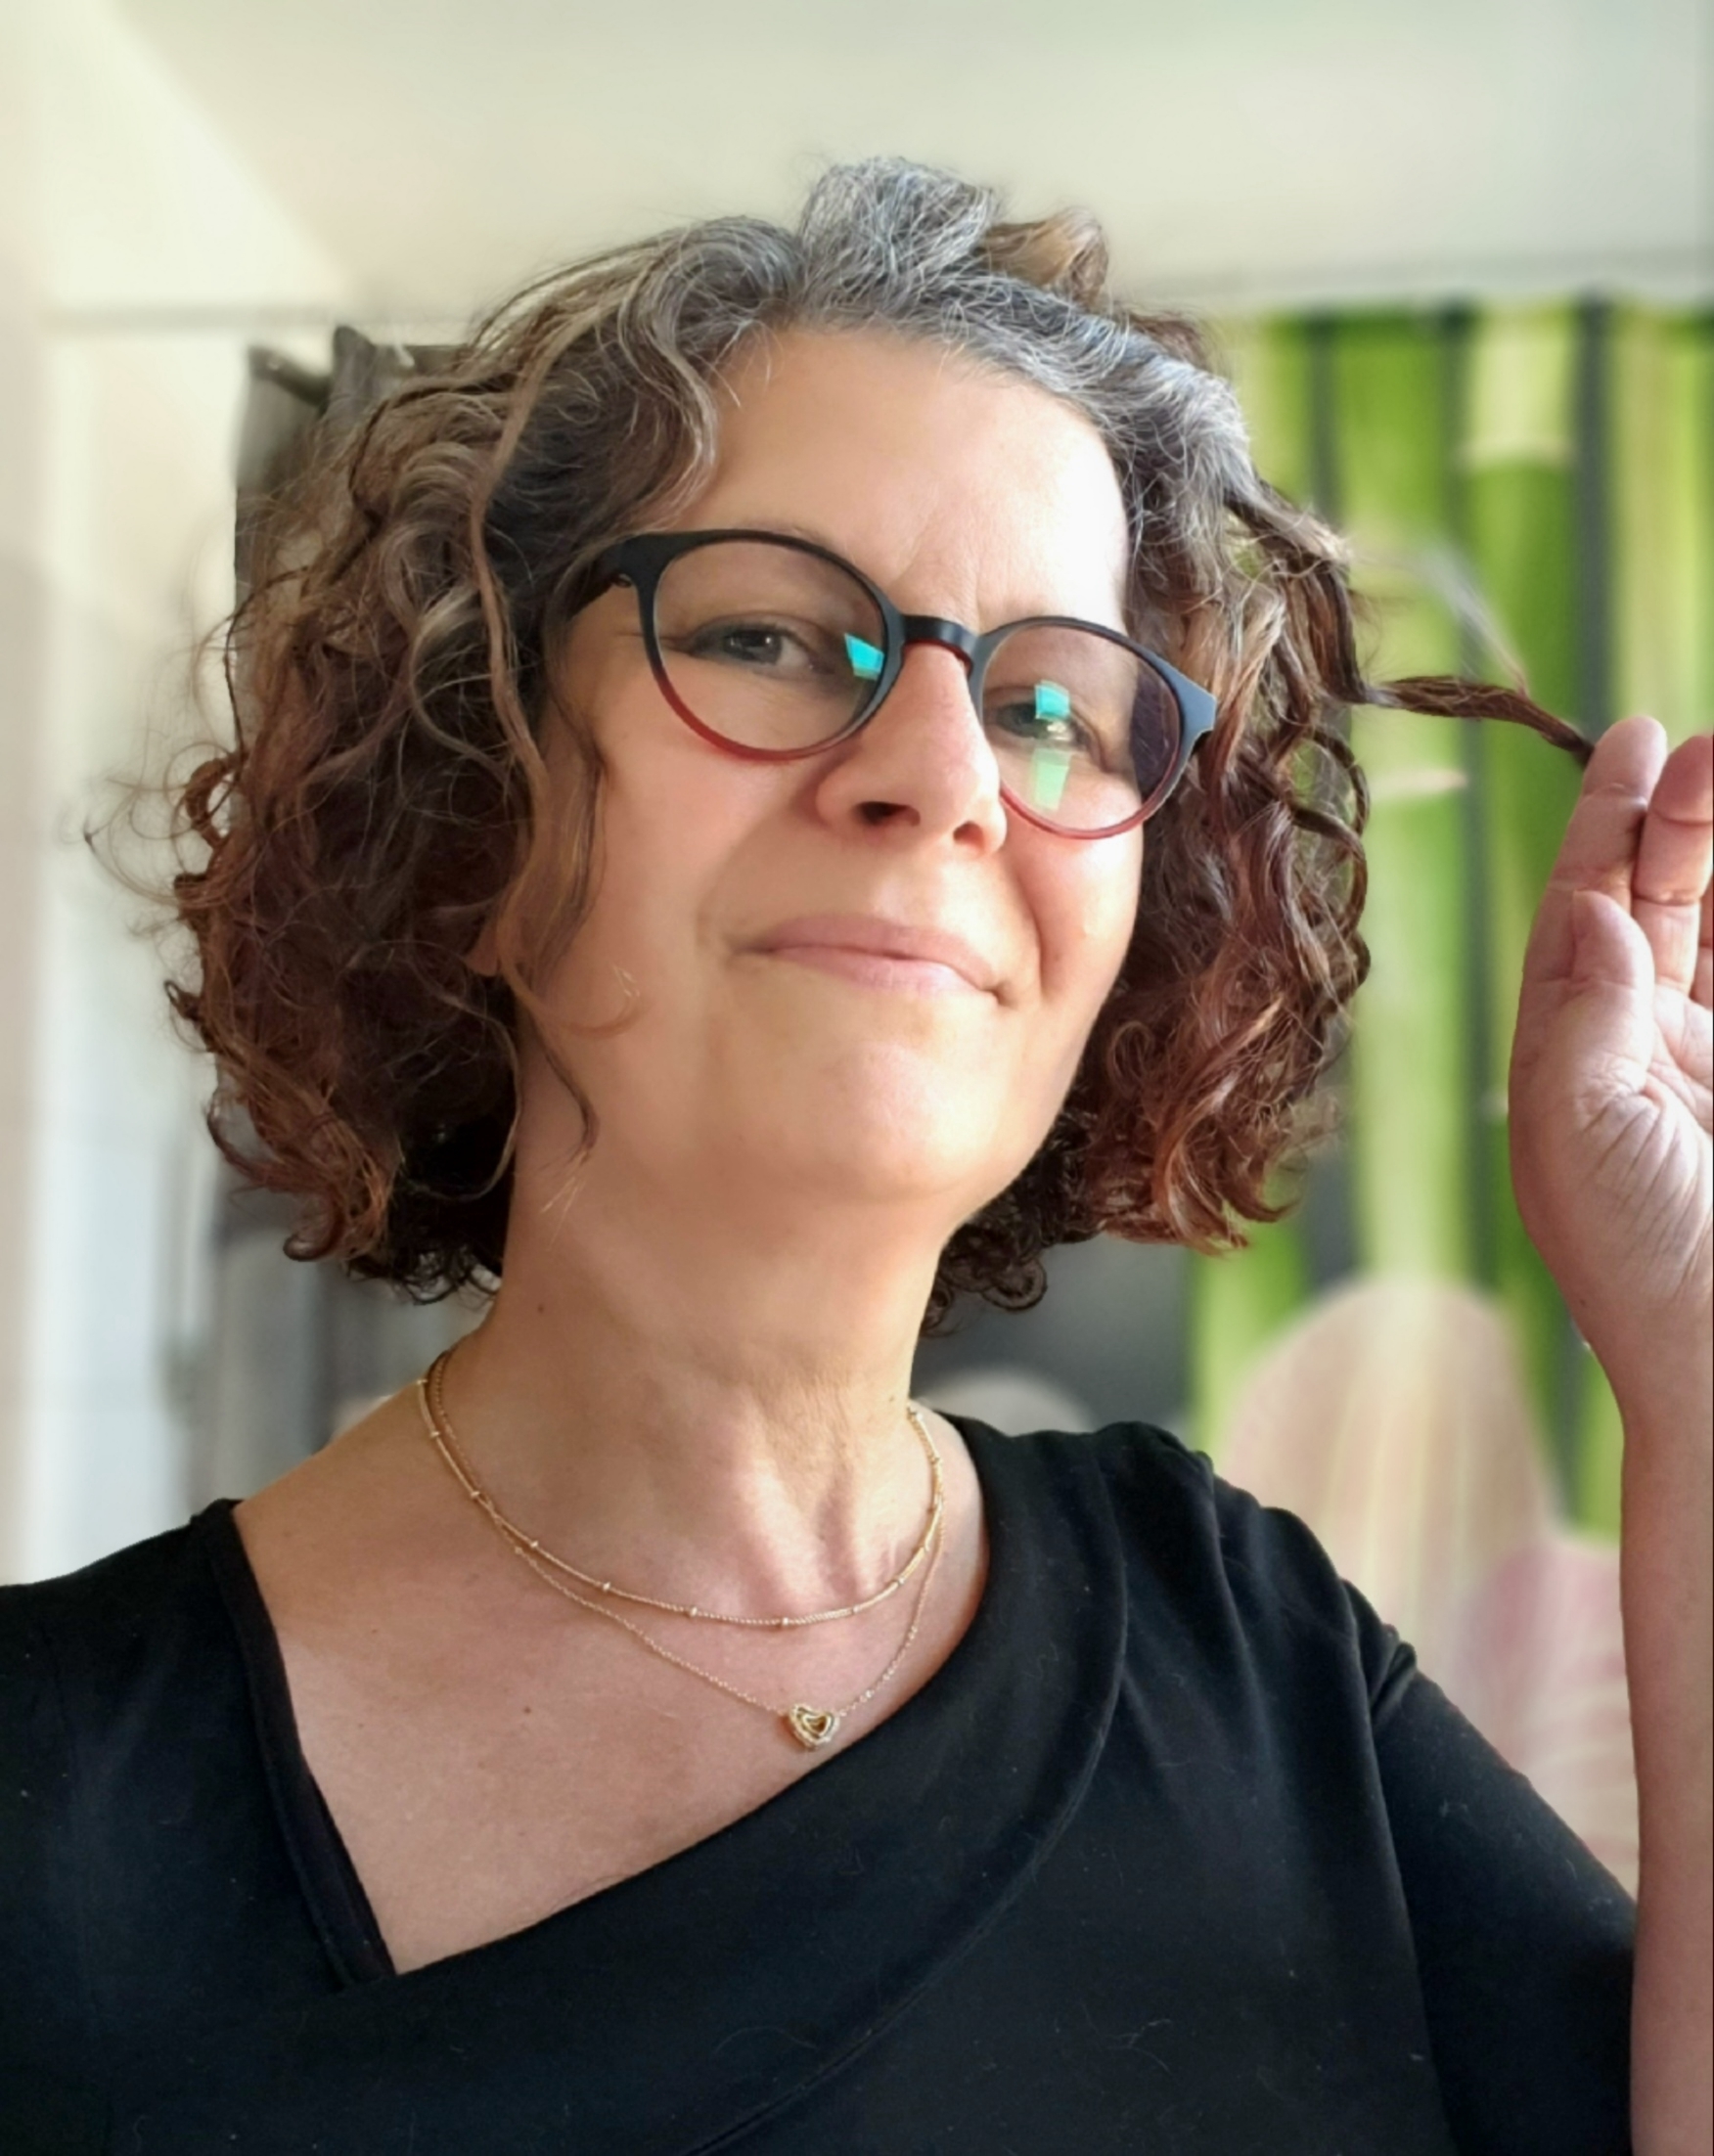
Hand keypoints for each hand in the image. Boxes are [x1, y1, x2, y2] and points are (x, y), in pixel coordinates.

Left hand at [1508, 716, 1711, 1414]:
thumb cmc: (1648, 1269)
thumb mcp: (1583, 1133)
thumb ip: (1584, 1010)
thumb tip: (1581, 901)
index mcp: (1574, 1060)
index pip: (1584, 914)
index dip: (1603, 825)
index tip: (1630, 739)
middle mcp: (1647, 1052)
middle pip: (1665, 902)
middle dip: (1682, 820)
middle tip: (1706, 747)